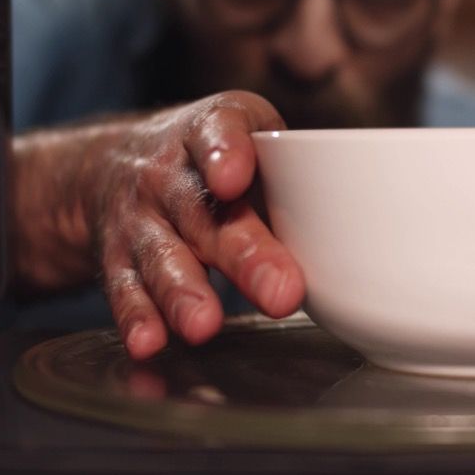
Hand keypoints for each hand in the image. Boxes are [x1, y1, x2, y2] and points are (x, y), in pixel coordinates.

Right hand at [14, 91, 304, 360]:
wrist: (116, 163)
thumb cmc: (213, 154)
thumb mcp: (251, 136)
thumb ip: (294, 173)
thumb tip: (359, 229)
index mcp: (207, 131)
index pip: (216, 132)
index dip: (225, 153)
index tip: (234, 178)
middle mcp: (166, 174)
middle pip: (204, 213)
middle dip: (243, 255)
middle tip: (282, 292)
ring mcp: (139, 219)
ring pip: (161, 256)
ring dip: (183, 293)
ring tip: (204, 325)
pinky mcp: (117, 260)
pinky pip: (125, 290)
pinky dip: (137, 319)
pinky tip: (150, 343)